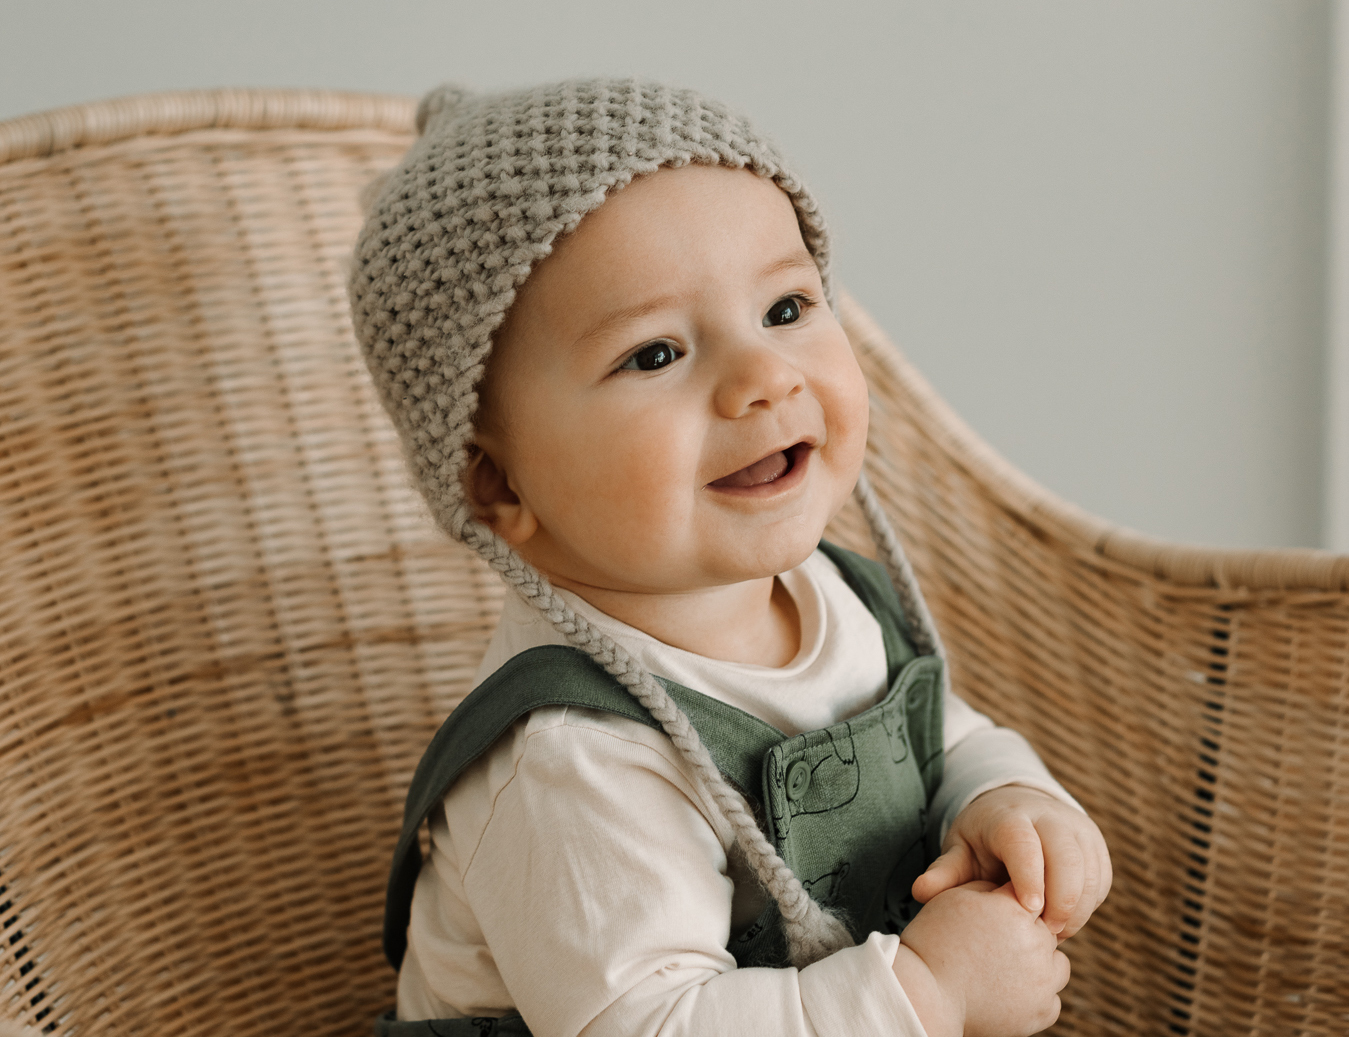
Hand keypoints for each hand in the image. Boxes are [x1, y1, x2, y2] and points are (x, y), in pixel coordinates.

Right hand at [893, 880, 1069, 1036]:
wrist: (926, 996)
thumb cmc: (933, 942)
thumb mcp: (955, 897)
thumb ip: (990, 888)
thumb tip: (1011, 889)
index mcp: (1016, 911)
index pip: (1029, 895)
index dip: (1011, 904)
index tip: (996, 914)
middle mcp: (1036, 944)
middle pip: (1046, 929)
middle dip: (1027, 933)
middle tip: (996, 942)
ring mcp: (1042, 982)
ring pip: (1057, 964)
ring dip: (1039, 963)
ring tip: (1006, 966)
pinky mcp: (1041, 1012)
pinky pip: (1051, 998)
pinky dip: (1035, 994)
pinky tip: (1008, 989)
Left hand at [911, 786, 1110, 938]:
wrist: (1018, 812)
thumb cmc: (982, 839)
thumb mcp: (961, 850)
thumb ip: (945, 872)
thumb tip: (920, 892)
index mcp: (1010, 816)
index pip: (1024, 842)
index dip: (1030, 876)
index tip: (1029, 910)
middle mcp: (1049, 816)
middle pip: (1067, 857)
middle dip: (1060, 901)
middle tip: (1043, 933)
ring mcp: (1078, 829)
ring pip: (1089, 872)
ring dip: (1075, 909)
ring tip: (1050, 931)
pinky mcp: (1097, 846)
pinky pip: (1101, 881)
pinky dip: (1086, 906)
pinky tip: (1064, 920)